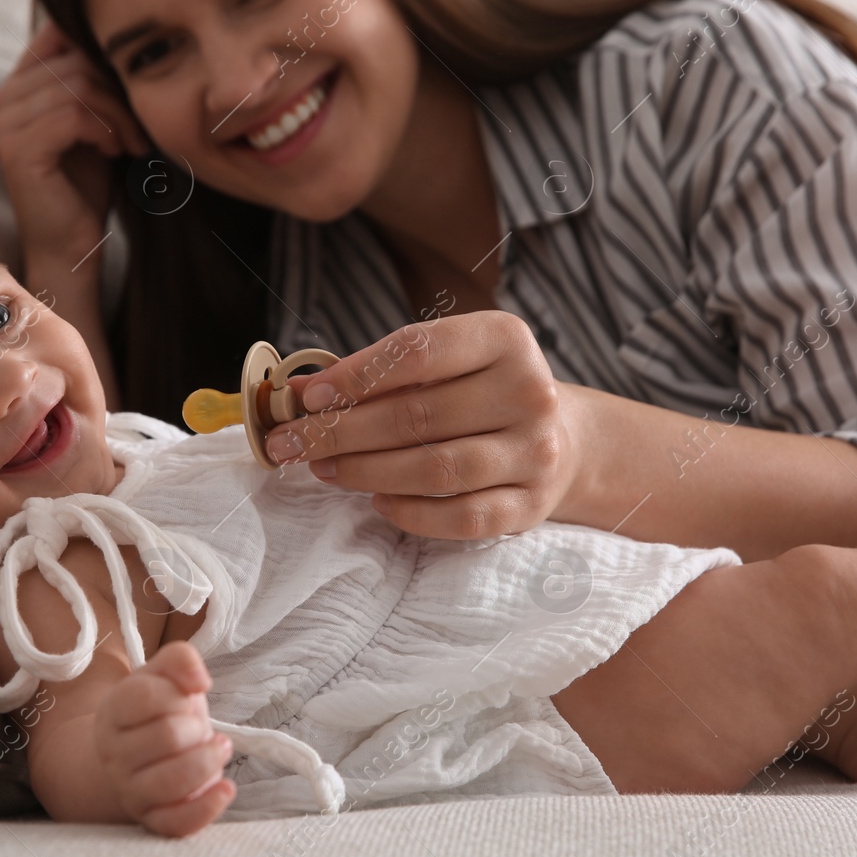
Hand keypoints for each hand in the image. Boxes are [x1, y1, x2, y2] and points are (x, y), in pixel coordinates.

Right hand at [0, 20, 147, 257]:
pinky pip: (73, 116)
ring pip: (78, 88)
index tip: (128, 90)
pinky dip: (105, 131)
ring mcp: (3, 124)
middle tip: (138, 128)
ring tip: (130, 143)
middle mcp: (0, 100)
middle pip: (74, 62)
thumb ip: (91, 80)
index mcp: (14, 88)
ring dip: (117, 115)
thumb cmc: (84, 187)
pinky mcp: (18, 148)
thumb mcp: (92, 123)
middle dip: (117, 91)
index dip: (100, 53)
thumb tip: (117, 34)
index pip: (57, 35)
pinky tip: (115, 152)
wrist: (72, 246)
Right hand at [92, 641, 235, 836]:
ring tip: (218, 749)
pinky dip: (207, 806)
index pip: (146, 697)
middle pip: (168, 736)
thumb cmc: (161, 711)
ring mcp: (129, 790)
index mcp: (113, 712)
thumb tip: (199, 681)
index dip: (178, 693)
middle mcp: (114, 754)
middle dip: (197, 727)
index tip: (187, 697)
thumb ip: (181, 659)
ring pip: (173, 781)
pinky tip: (225, 787)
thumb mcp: (165, 675)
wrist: (141, 756)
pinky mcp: (151, 820)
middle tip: (201, 728)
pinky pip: (176, 823)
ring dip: (208, 761)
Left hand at [267, 310, 580, 538]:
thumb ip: (378, 373)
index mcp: (505, 339)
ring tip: (324, 469)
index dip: (355, 375)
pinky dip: (411, 513)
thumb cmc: (481, 393)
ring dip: (366, 471)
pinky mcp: (531, 505)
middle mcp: (529, 391)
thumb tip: (298, 393)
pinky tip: (377, 502)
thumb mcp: (444, 364)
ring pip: (436, 468)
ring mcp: (536, 452)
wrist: (565, 439)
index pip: (418, 352)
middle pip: (417, 416)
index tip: (308, 397)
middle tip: (291, 443)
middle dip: (341, 431)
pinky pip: (460, 517)